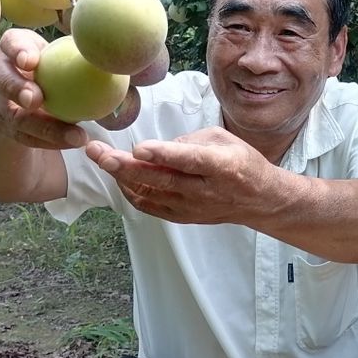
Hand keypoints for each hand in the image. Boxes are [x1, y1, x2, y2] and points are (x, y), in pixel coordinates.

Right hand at [0, 28, 86, 150]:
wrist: (33, 93)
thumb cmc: (56, 66)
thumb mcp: (64, 55)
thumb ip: (81, 55)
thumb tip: (119, 61)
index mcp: (13, 47)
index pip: (11, 42)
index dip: (18, 50)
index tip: (31, 61)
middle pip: (0, 79)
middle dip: (16, 89)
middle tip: (36, 99)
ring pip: (14, 117)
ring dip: (42, 126)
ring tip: (73, 134)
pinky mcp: (6, 126)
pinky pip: (27, 137)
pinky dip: (51, 140)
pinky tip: (74, 141)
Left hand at [85, 127, 274, 223]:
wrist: (258, 200)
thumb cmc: (241, 163)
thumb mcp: (224, 139)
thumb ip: (190, 141)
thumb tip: (159, 148)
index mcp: (222, 166)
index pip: (189, 160)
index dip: (163, 155)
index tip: (139, 148)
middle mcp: (206, 190)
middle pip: (161, 180)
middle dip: (126, 166)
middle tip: (99, 153)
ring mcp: (193, 208)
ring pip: (150, 194)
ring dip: (122, 177)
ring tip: (101, 158)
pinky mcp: (183, 217)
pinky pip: (150, 206)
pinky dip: (131, 192)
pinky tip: (119, 177)